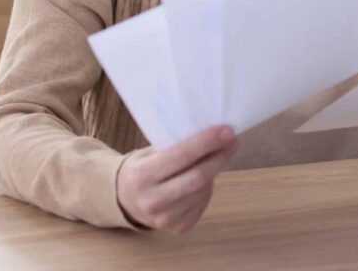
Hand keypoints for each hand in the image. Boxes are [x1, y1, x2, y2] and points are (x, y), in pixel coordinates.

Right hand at [116, 125, 238, 232]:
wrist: (124, 200)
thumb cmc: (143, 168)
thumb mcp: (150, 152)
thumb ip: (175, 145)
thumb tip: (213, 133)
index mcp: (141, 176)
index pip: (182, 156)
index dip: (207, 142)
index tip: (227, 130)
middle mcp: (151, 200)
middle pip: (198, 176)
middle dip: (220, 156)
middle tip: (233, 140)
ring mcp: (164, 218)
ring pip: (204, 190)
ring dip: (215, 170)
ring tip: (216, 156)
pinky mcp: (178, 227)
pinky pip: (203, 203)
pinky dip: (208, 187)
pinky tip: (204, 179)